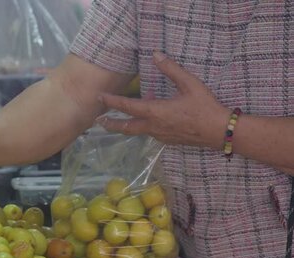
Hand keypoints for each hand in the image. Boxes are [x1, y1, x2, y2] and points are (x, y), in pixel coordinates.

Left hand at [97, 51, 230, 148]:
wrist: (220, 131)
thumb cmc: (205, 106)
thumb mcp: (189, 84)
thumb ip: (171, 69)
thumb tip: (156, 54)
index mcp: (155, 112)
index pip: (127, 107)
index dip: (112, 101)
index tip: (100, 98)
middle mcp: (153, 127)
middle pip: (126, 127)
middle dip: (111, 123)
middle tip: (99, 120)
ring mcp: (160, 136)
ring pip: (138, 131)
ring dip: (127, 125)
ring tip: (121, 119)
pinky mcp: (168, 141)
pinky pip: (151, 133)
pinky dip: (144, 126)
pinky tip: (150, 120)